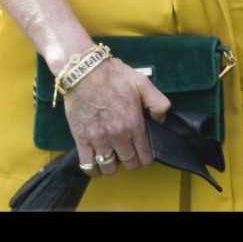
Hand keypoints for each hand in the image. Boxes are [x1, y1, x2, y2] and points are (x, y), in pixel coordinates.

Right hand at [63, 57, 170, 174]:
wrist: (86, 72)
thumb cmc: (114, 76)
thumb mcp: (143, 83)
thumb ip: (157, 102)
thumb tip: (161, 120)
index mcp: (134, 124)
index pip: (145, 155)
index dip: (147, 157)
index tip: (145, 154)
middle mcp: (117, 136)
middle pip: (129, 163)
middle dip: (132, 161)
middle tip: (130, 153)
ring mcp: (98, 140)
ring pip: (108, 168)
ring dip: (113, 166)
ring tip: (113, 156)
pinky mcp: (81, 140)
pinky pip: (88, 165)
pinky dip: (93, 169)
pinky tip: (97, 162)